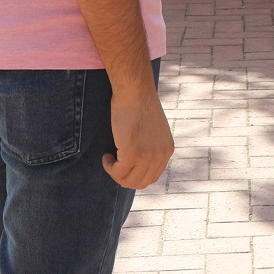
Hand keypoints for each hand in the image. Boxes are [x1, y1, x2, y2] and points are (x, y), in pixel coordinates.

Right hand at [103, 73, 173, 189]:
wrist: (135, 90)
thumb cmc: (139, 104)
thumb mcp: (152, 129)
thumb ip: (149, 146)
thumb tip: (137, 163)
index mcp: (167, 150)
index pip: (152, 177)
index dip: (135, 174)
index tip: (124, 163)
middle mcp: (161, 155)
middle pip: (140, 183)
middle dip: (124, 177)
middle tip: (114, 163)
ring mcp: (148, 156)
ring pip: (128, 181)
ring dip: (115, 173)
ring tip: (110, 158)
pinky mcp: (133, 153)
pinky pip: (117, 172)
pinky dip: (109, 167)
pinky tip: (106, 155)